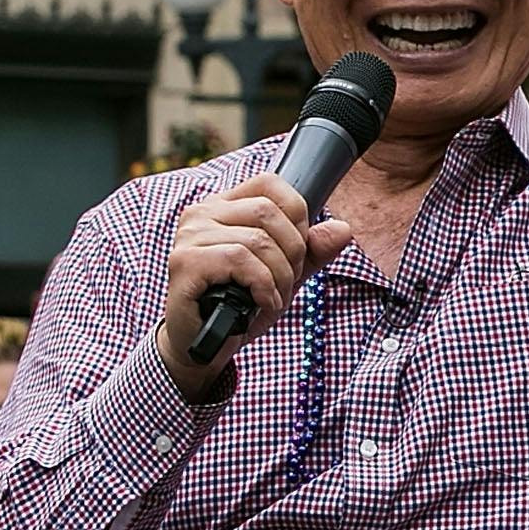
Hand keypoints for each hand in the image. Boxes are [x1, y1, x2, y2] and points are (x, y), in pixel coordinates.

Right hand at [157, 176, 354, 395]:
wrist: (203, 347)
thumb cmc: (238, 307)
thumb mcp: (282, 275)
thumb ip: (311, 251)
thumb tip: (343, 230)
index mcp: (223, 207)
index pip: (270, 183)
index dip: (296, 214)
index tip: (297, 250)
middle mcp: (202, 213)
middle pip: (268, 212)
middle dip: (293, 253)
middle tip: (287, 282)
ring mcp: (190, 236)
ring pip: (258, 240)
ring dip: (279, 277)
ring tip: (273, 298)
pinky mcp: (185, 262)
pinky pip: (240, 260)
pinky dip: (262, 286)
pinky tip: (260, 303)